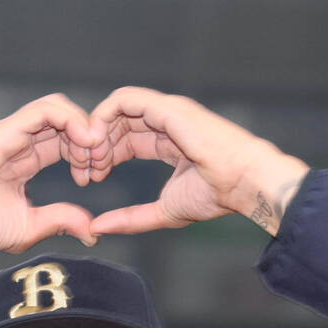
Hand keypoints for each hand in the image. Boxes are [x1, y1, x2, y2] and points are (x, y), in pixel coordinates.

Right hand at [0, 93, 109, 318]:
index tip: (96, 178)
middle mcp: (18, 140)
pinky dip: (70, 120)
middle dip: (91, 139)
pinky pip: (43, 111)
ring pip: (57, 108)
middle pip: (65, 121)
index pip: (65, 140)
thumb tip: (92, 231)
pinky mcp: (3, 133)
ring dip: (84, 125)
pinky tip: (85, 141)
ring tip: (95, 150)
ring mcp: (10, 133)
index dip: (87, 154)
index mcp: (25, 159)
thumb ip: (60, 221)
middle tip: (101, 165)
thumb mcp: (29, 227)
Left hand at [87, 87, 309, 237]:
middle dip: (95, 147)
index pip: (126, 139)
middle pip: (117, 124)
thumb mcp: (163, 212)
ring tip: (90, 161)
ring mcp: (166, 110)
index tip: (91, 179)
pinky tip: (97, 144)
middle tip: (84, 174)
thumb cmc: (215, 196)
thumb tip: (97, 227)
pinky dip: (104, 118)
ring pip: (116, 109)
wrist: (243, 183)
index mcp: (169, 140)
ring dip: (96, 132)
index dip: (104, 156)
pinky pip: (124, 99)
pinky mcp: (166, 107)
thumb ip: (130, 219)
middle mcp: (166, 120)